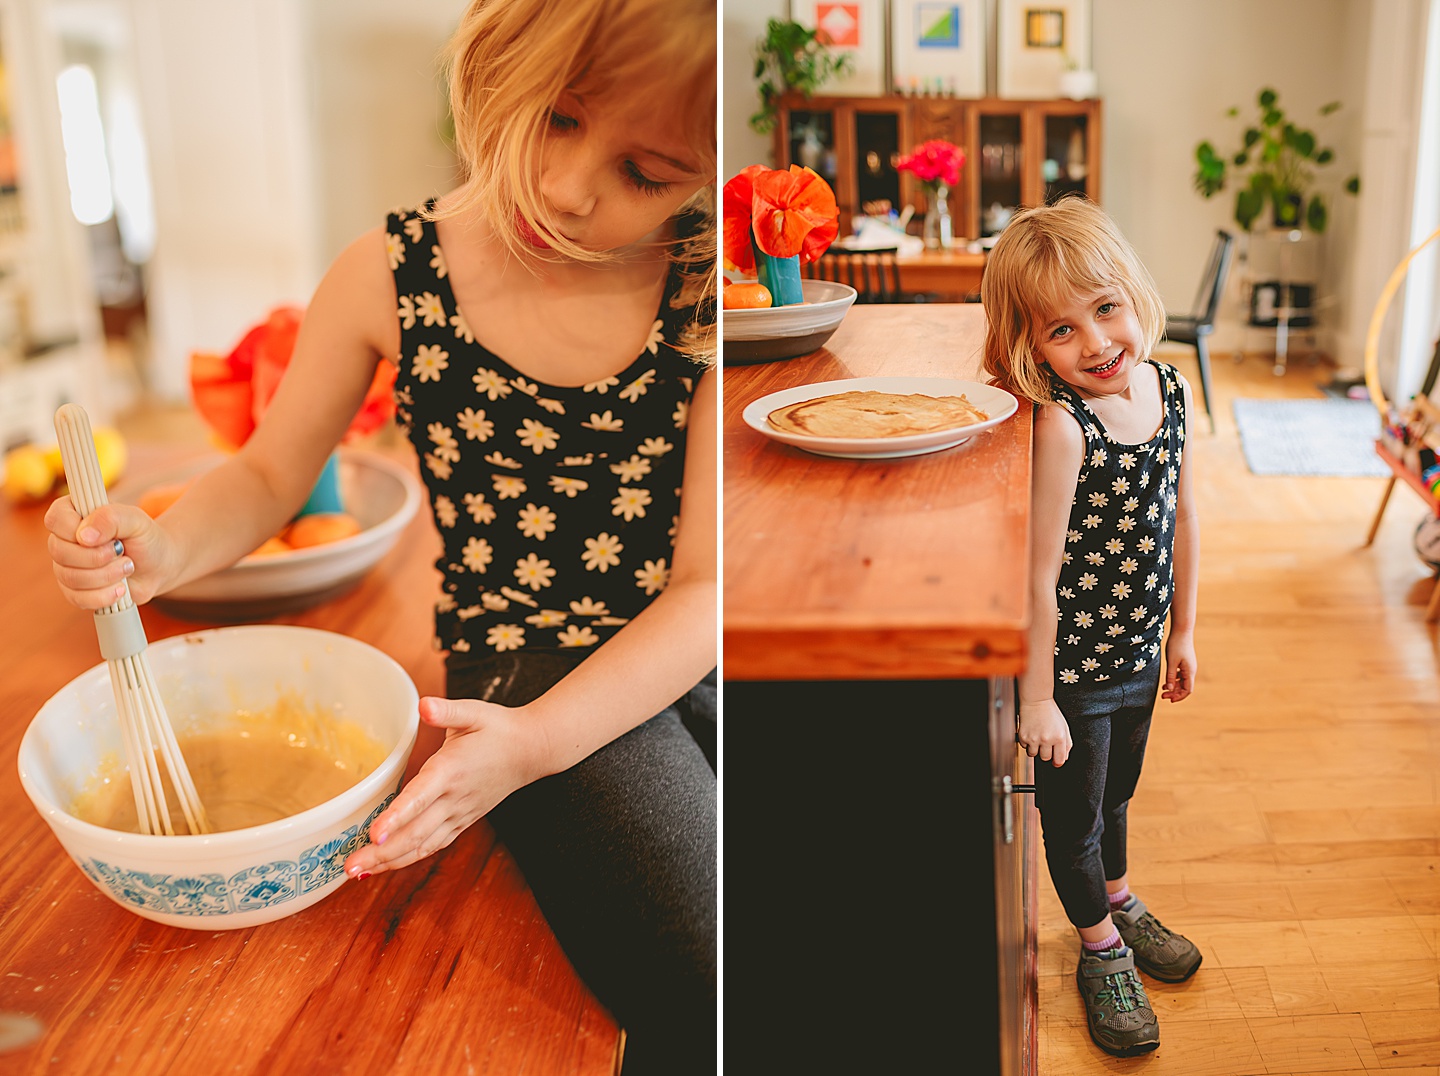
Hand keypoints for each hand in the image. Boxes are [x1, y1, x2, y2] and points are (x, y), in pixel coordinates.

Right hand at [44, 496, 175, 607]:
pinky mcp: (73, 590)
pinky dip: (104, 595)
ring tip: (127, 567)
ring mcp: (65, 566)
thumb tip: (84, 536)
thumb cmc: (144, 538)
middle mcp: (64, 539)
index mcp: (74, 513)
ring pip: (69, 577)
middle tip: (122, 552)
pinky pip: (77, 598)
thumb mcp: (136, 521)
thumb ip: (111, 518)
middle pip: (60, 551)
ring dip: (106, 575)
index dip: (77, 530)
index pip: (56, 518)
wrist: (157, 567)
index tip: (106, 536)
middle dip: (98, 556)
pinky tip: (121, 588)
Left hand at [343, 696, 546, 877]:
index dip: (397, 817)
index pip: (421, 797)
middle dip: (382, 852)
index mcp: (452, 770)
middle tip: (349, 865)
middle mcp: (454, 798)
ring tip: (357, 872)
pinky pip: (433, 845)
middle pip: (416, 832)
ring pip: (423, 845)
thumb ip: (447, 711)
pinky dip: (408, 858)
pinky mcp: (462, 821)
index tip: (374, 834)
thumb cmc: (499, 729)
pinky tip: (384, 866)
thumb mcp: (474, 712)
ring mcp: (459, 814)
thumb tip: (424, 705)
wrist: (531, 750)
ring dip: (390, 861)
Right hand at [1017, 699, 1071, 766]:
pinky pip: (1024, 747)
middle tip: (1045, 742)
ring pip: (1033, 754)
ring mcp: (1034, 739)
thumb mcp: (1064, 727)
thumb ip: (1067, 744)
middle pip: (1045, 758)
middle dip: (1046, 752)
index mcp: (1059, 738)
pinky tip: (1031, 732)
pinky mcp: (1023, 736)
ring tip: (1037, 737)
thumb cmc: (1051, 712)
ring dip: (1035, 748)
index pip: (1059, 760)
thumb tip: (1063, 758)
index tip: (1056, 761)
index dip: (1057, 762)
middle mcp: (1047, 739)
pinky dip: (1027, 742)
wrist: (1036, 700)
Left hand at [1162, 632, 1197, 702]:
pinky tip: (1166, 682)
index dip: (1179, 697)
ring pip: (1182, 682)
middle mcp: (1191, 670)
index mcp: (1189, 671)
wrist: (1181, 631)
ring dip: (1174, 687)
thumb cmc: (1176, 645)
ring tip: (1163, 690)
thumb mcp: (1171, 662)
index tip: (1169, 699)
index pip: (1188, 690)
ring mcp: (1188, 666)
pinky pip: (1180, 675)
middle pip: (1185, 687)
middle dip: (1175, 693)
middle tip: (1162, 696)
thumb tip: (1170, 689)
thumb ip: (1170, 676)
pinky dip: (1174, 680)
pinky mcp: (1185, 662)